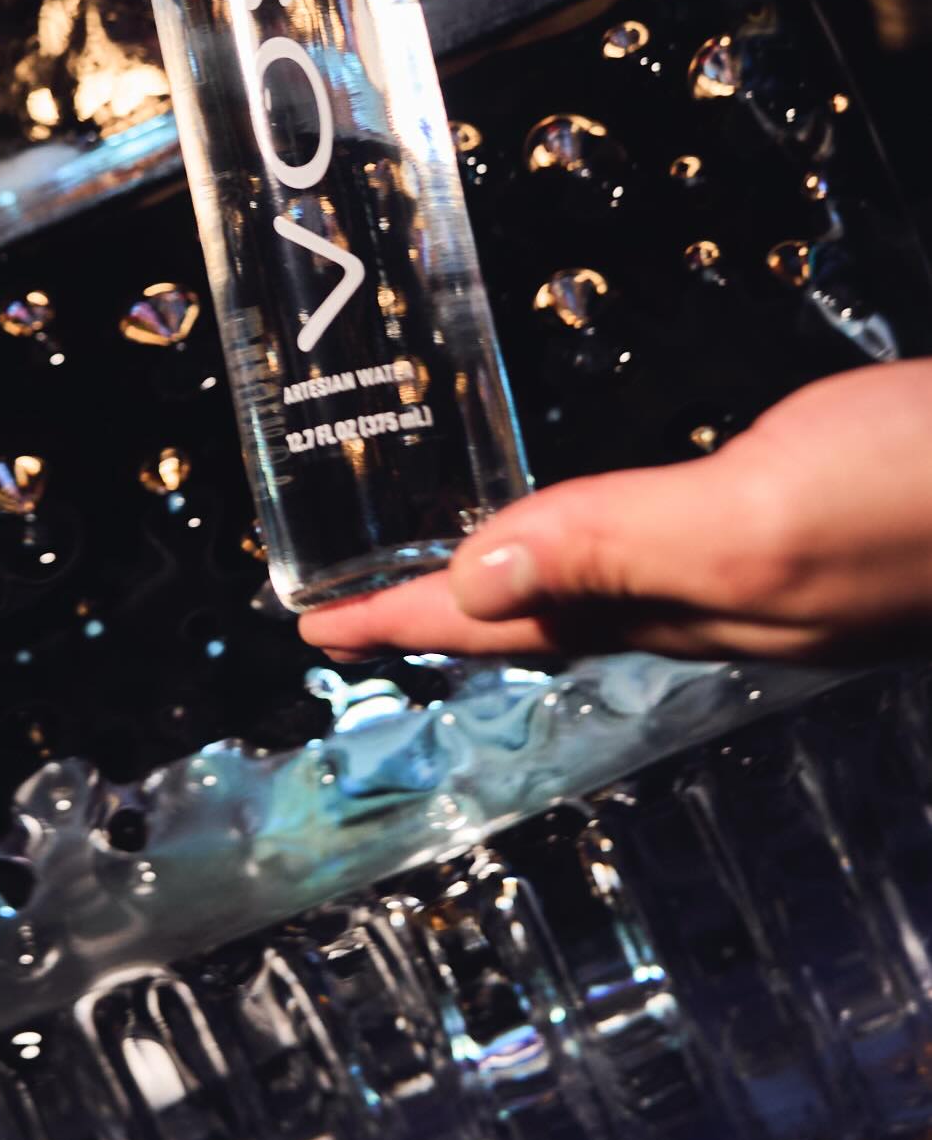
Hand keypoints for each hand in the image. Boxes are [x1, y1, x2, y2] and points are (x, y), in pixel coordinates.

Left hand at [300, 364, 931, 664]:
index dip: (405, 616)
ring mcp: (782, 564)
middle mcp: (725, 598)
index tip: (311, 627)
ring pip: (615, 581)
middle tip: (359, 607)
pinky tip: (627, 512)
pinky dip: (617, 528)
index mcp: (690, 605)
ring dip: (528, 574)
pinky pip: (682, 538)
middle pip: (546, 612)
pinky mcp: (829, 515)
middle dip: (445, 608)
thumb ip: (620, 540)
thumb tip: (471, 574)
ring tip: (460, 567)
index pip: (506, 616)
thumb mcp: (766, 514)